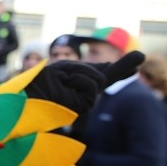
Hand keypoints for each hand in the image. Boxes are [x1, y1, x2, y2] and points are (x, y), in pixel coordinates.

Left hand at [25, 51, 144, 115]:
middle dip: (117, 66)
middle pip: (107, 75)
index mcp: (80, 81)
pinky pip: (92, 86)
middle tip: (126, 59)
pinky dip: (80, 80)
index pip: (104, 75)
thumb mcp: (68, 68)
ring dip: (81, 72)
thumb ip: (91, 70)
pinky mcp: (86, 106)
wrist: (29, 93)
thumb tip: (109, 67)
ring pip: (99, 78)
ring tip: (64, 80)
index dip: (121, 70)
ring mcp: (86, 99)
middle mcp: (85, 91)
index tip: (137, 65)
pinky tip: (68, 85)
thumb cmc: (42, 81)